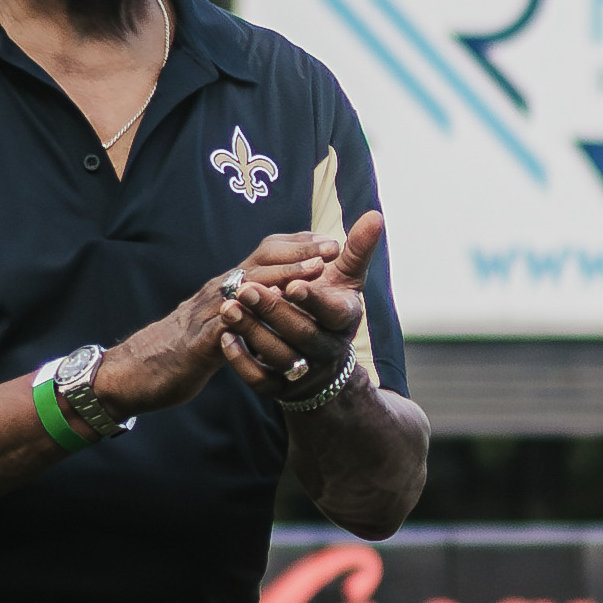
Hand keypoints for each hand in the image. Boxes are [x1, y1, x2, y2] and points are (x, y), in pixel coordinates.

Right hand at [97, 211, 388, 416]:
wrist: (139, 369)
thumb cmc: (189, 342)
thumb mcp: (226, 317)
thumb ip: (251, 302)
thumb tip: (282, 288)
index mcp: (229, 285)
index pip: (266, 255)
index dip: (299, 247)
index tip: (333, 242)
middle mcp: (219, 292)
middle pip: (259, 265)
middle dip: (298, 257)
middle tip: (331, 252)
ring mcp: (206, 316)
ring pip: (244, 291)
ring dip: (278, 280)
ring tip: (310, 275)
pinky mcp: (197, 344)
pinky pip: (222, 330)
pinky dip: (242, 321)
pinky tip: (265, 318)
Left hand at [228, 211, 386, 402]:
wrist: (324, 361)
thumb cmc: (331, 307)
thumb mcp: (347, 279)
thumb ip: (358, 249)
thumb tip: (375, 215)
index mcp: (344, 322)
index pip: (333, 314)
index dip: (314, 301)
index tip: (294, 284)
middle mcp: (327, 349)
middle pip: (302, 335)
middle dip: (274, 311)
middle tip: (247, 289)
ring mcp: (304, 371)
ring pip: (279, 356)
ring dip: (252, 332)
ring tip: (228, 307)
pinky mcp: (280, 387)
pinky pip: (260, 380)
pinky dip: (242, 361)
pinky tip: (226, 337)